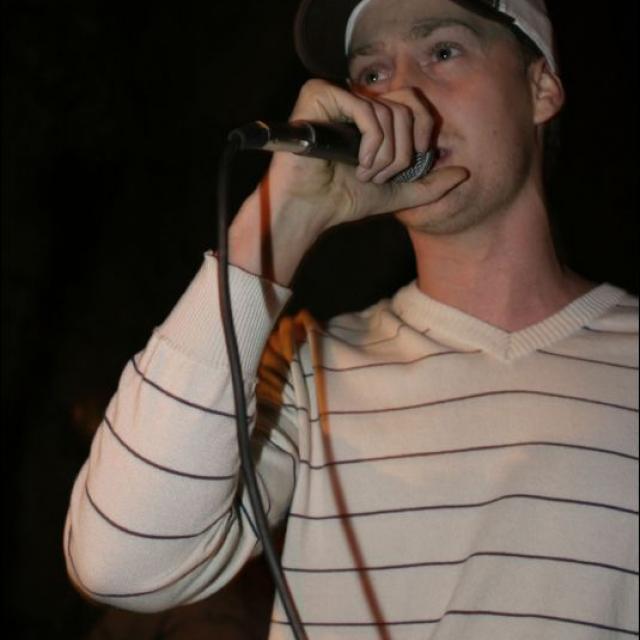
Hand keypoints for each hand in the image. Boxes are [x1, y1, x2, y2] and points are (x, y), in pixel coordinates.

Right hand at [267, 78, 467, 227]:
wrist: (311, 209)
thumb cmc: (345, 199)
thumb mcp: (397, 193)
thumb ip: (429, 184)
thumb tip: (465, 173)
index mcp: (371, 114)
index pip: (413, 103)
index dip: (422, 132)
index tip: (414, 161)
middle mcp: (354, 99)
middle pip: (405, 107)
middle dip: (403, 151)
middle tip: (384, 175)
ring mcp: (336, 95)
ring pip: (386, 113)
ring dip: (384, 155)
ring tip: (367, 175)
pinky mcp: (318, 95)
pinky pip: (365, 110)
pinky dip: (370, 143)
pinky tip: (358, 164)